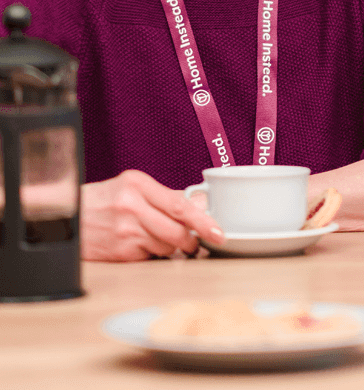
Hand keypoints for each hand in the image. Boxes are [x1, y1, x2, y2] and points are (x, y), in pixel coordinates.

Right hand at [80, 170, 224, 261]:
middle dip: (193, 241)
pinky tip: (143, 245)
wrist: (66, 216)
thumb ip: (166, 195)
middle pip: (176, 231)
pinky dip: (153, 253)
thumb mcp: (133, 186)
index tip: (218, 232)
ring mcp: (124, 232)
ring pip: (165, 246)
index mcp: (139, 185)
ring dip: (172, 247)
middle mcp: (132, 207)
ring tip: (164, 240)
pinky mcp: (118, 252)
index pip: (180, 205)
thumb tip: (201, 204)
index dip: (203, 221)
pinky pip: (148, 256)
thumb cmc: (104, 200)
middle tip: (197, 244)